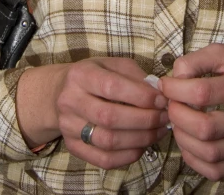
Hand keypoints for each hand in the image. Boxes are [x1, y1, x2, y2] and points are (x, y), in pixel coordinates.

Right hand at [17, 58, 169, 168]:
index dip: (141, 96)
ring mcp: (68, 126)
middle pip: (110, 117)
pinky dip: (128, 156)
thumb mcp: (112, 65)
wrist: (59, 92)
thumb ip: (134, 76)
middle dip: (144, 120)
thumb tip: (158, 94)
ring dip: (140, 139)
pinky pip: (103, 159)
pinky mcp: (72, 147)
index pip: (112, 87)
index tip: (162, 100)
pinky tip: (142, 145)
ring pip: (107, 141)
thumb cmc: (94, 75)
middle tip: (164, 118)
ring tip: (158, 131)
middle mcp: (70, 101)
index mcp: (81, 75)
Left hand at [159, 44, 223, 180]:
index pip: (203, 92)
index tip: (166, 84)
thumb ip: (197, 61)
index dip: (176, 89)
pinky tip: (190, 143)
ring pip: (211, 154)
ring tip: (179, 123)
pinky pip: (219, 171)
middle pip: (206, 129)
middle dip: (178, 117)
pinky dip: (196, 161)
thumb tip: (173, 77)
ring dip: (184, 140)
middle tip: (171, 106)